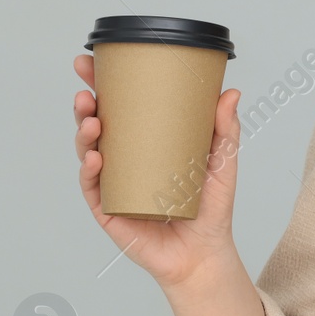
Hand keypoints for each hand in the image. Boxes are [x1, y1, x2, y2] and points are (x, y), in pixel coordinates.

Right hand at [72, 53, 244, 288]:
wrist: (205, 253)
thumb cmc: (211, 207)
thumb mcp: (222, 163)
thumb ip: (225, 130)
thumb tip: (231, 92)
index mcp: (144, 143)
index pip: (118, 108)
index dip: (100, 85)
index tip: (90, 62)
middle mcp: (123, 161)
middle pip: (96, 126)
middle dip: (85, 105)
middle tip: (85, 90)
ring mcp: (113, 185)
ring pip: (88, 153)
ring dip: (83, 133)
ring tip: (93, 119)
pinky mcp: (109, 211)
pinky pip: (93, 188)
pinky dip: (90, 172)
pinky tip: (94, 159)